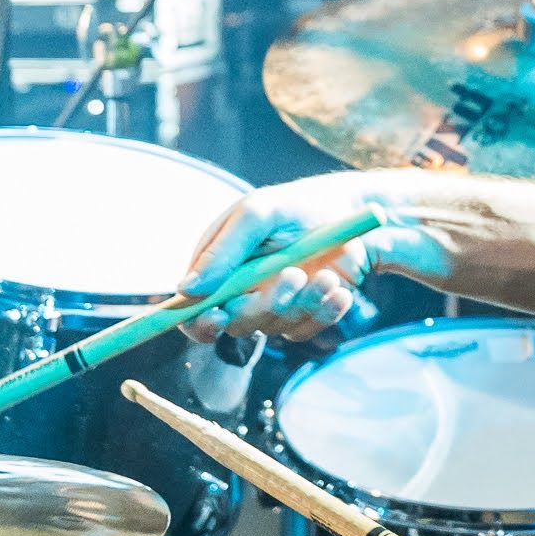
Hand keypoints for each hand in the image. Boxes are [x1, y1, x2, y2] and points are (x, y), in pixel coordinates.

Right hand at [176, 174, 447, 342]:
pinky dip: (324, 311)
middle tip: (294, 274)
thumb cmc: (294, 206)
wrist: (348, 212)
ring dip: (304, 301)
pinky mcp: (303, 315)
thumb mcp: (256, 215)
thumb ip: (222, 251)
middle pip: (237, 324)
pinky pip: (307, 329)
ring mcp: (273, 306)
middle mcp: (241, 293)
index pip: (192, 312)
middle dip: (266, 303)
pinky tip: (339, 288)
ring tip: (327, 274)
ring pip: (276, 326)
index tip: (218, 316)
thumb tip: (186, 289)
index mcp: (217, 269)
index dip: (199, 322)